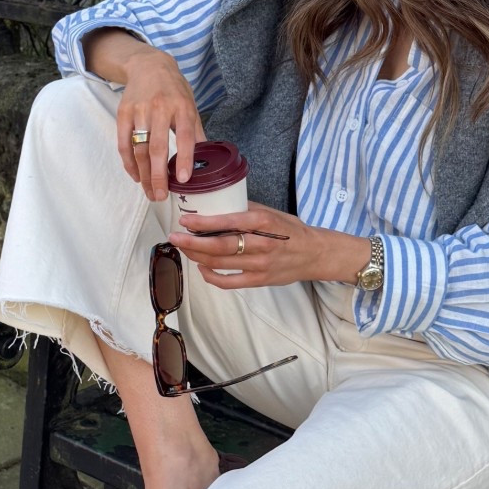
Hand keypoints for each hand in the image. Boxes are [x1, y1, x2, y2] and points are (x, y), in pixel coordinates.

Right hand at [100, 38, 204, 201]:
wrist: (149, 65)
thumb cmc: (174, 90)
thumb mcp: (191, 105)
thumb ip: (195, 132)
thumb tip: (205, 160)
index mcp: (182, 107)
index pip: (184, 136)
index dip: (184, 159)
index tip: (183, 180)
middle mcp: (160, 108)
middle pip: (157, 148)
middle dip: (158, 175)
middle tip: (160, 196)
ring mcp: (139, 111)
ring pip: (139, 149)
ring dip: (143, 174)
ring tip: (149, 191)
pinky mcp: (123, 113)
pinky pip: (124, 143)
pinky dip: (128, 163)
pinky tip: (136, 176)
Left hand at [172, 203, 371, 289]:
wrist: (314, 254)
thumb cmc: (291, 230)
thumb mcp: (270, 212)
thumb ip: (245, 210)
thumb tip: (216, 206)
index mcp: (263, 222)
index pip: (227, 223)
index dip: (201, 223)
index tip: (184, 220)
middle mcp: (260, 244)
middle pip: (218, 247)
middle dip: (191, 242)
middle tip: (174, 237)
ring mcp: (259, 265)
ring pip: (219, 264)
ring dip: (197, 256)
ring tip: (184, 248)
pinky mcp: (259, 281)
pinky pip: (228, 282)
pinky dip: (211, 276)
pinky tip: (201, 267)